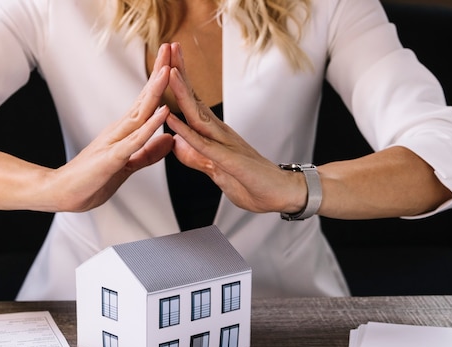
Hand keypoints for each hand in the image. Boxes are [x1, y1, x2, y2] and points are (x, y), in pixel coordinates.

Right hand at [53, 44, 173, 211]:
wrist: (61, 193)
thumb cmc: (91, 181)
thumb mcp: (127, 166)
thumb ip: (148, 154)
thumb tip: (169, 140)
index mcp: (123, 132)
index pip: (145, 103)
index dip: (160, 83)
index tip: (172, 62)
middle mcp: (119, 131)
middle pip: (143, 99)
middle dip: (158, 74)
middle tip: (170, 48)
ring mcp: (114, 142)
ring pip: (139, 113)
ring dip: (155, 92)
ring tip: (168, 70)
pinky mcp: (112, 158)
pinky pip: (135, 140)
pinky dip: (150, 126)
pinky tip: (162, 113)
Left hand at [165, 43, 306, 213]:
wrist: (285, 193)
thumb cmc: (254, 184)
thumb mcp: (218, 172)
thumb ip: (197, 158)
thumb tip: (178, 145)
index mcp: (216, 135)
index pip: (194, 105)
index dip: (180, 84)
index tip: (167, 62)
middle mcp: (221, 134)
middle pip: (195, 100)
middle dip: (181, 74)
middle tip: (169, 48)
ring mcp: (226, 144)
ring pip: (198, 115)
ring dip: (182, 93)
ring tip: (169, 71)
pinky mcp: (229, 160)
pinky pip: (202, 144)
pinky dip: (185, 131)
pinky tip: (171, 119)